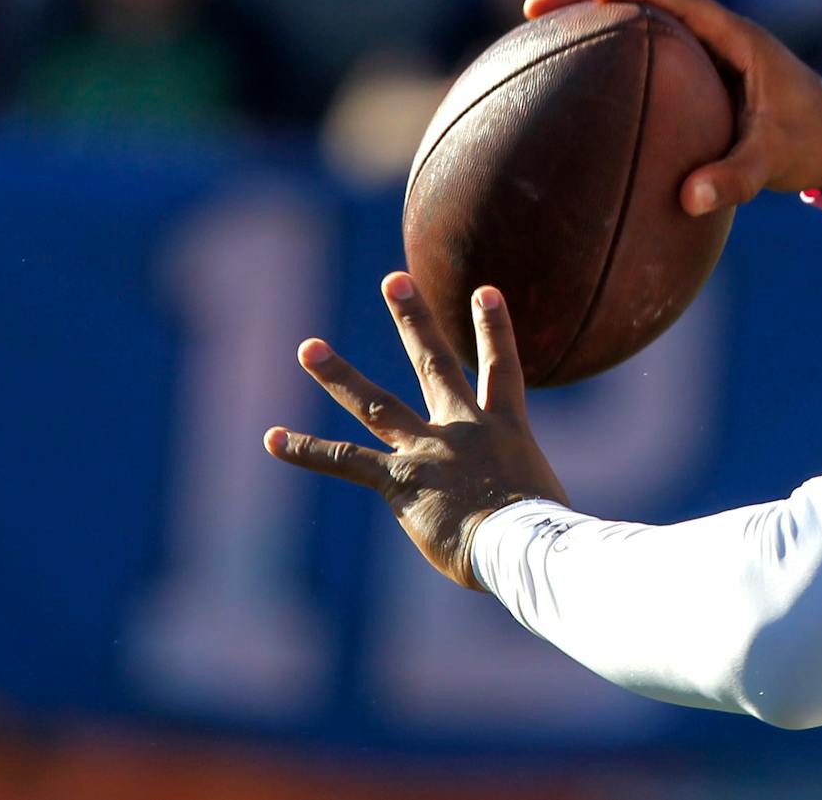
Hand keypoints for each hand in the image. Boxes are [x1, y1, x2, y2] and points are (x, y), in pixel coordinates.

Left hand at [264, 273, 568, 589]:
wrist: (519, 541)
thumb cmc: (545, 535)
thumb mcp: (549, 504)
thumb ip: (533, 501)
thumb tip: (547, 527)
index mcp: (505, 430)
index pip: (501, 369)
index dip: (493, 329)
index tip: (484, 290)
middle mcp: (463, 429)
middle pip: (434, 364)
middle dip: (413, 320)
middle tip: (395, 280)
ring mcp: (427, 450)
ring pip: (375, 404)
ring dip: (339, 374)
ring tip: (308, 347)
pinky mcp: (400, 480)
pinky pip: (346, 462)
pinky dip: (308, 449)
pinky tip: (272, 438)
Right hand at [524, 0, 821, 215]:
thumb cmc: (809, 146)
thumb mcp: (773, 163)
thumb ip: (734, 178)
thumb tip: (688, 198)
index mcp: (738, 39)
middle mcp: (721, 33)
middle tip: (537, 7)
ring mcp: (711, 48)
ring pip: (647, 16)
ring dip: (598, 15)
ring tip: (541, 26)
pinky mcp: (703, 67)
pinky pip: (651, 45)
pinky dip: (615, 46)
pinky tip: (578, 70)